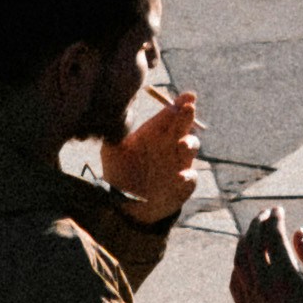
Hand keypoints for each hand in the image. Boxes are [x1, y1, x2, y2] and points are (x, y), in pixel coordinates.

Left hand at [104, 72, 203, 223]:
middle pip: (184, 124)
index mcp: (155, 131)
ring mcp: (179, 162)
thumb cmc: (118, 173)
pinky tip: (180, 177)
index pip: (170, 113)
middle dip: (188, 115)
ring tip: (182, 145)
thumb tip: (117, 116)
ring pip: (192, 146)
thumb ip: (114, 134)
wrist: (125, 205)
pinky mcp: (183, 184)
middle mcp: (170, 143)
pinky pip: (191, 177)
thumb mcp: (111, 152)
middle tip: (189, 108)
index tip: (187, 96)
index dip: (180, 103)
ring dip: (190, 143)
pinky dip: (188, 176)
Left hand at [232, 207, 302, 302]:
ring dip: (245, 239)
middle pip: (253, 241)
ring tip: (254, 230)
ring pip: (239, 257)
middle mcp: (262, 282)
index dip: (275, 218)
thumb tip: (298, 233)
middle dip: (259, 223)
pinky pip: (235, 277)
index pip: (273, 235)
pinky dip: (239, 261)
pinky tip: (246, 256)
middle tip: (266, 214)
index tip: (280, 210)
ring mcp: (250, 295)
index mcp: (284, 275)